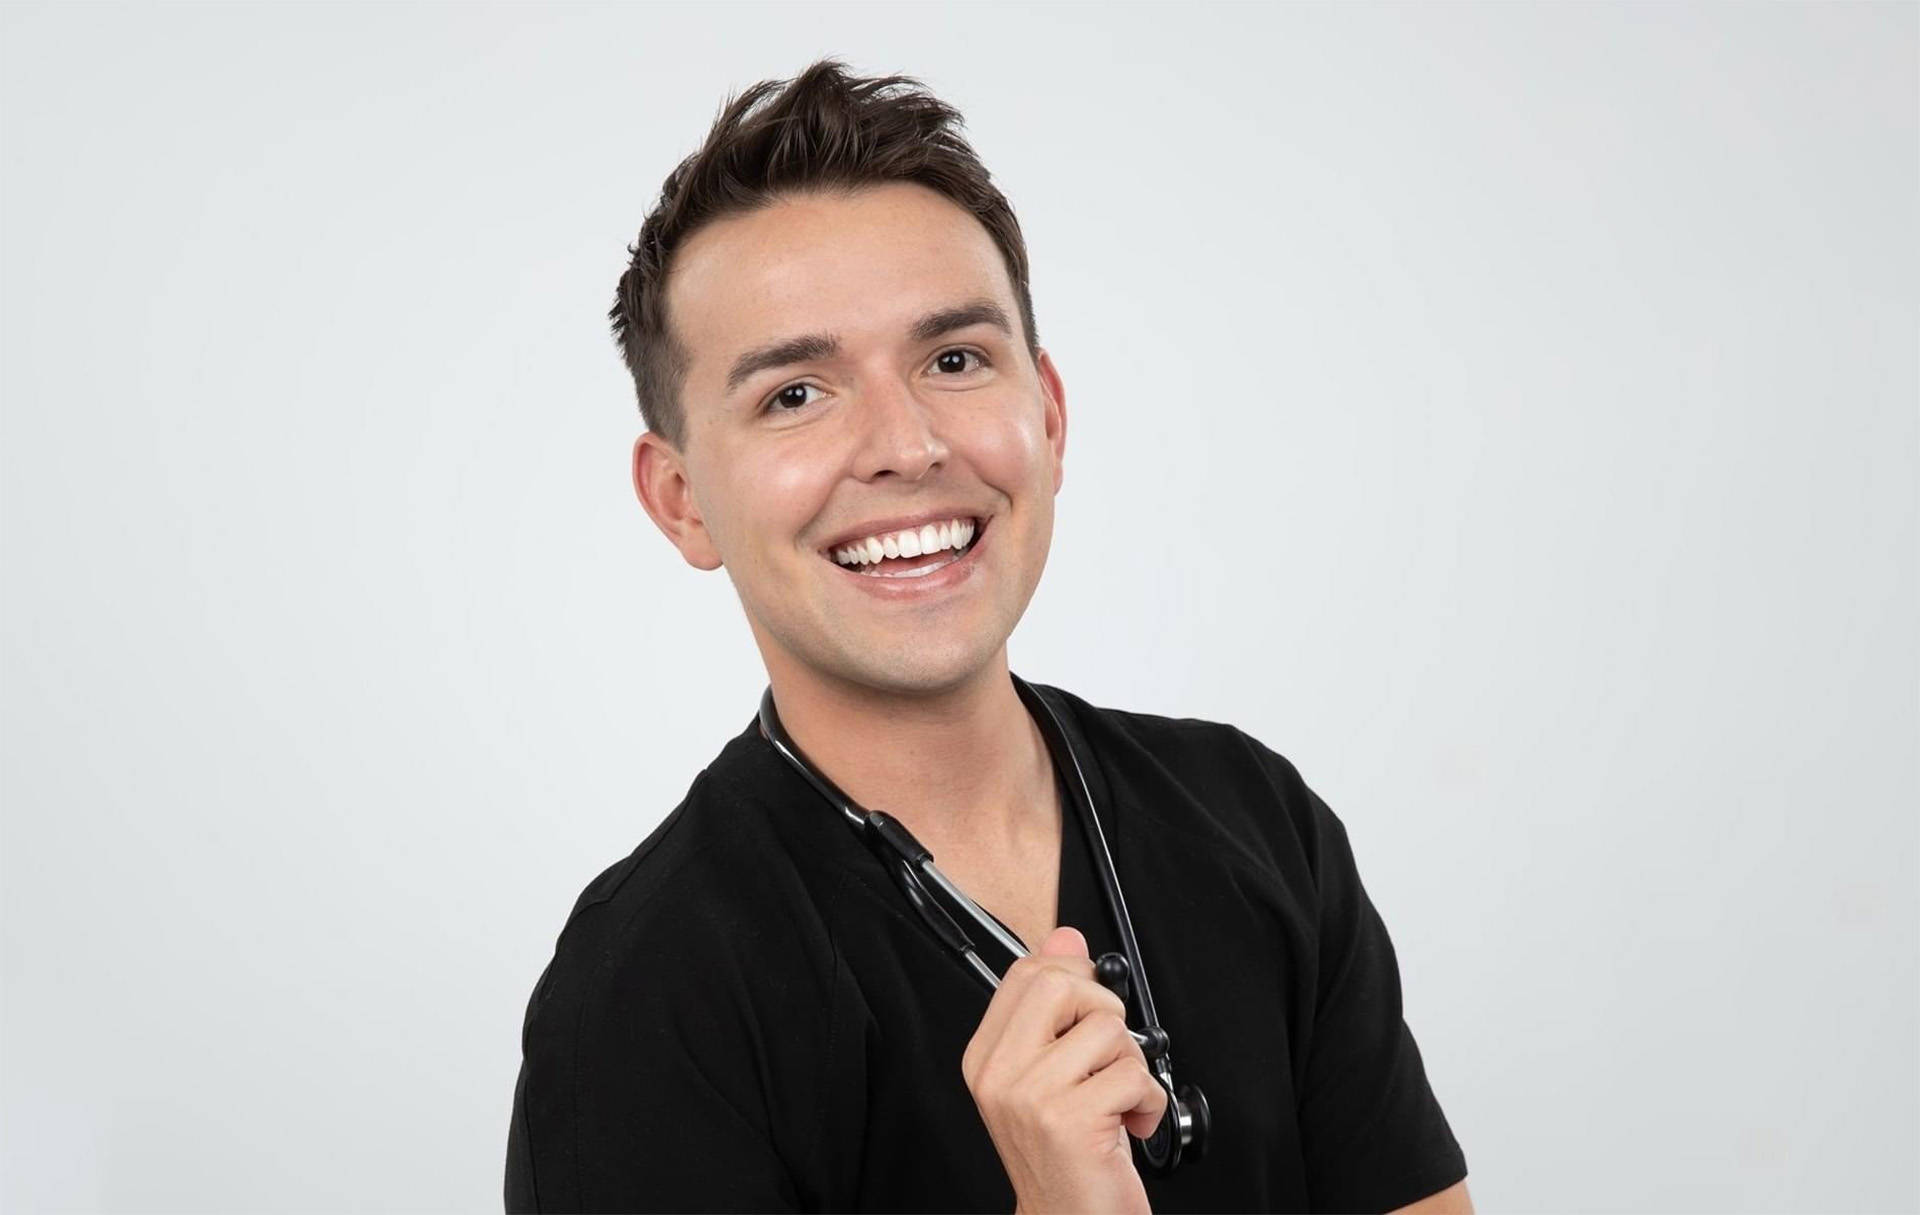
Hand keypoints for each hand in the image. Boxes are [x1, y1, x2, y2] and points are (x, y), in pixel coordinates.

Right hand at [961, 926, 1167, 1214]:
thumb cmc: (1066, 1155)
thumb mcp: (1053, 1073)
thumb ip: (1055, 1003)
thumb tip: (1065, 934)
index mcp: (987, 1056)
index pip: (1026, 972)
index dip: (1073, 973)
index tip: (1091, 1002)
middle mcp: (1000, 1073)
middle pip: (1061, 983)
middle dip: (1105, 1013)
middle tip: (1106, 1057)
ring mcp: (1030, 1095)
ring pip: (1107, 1029)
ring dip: (1132, 1067)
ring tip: (1117, 1100)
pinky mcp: (1069, 1119)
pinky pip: (1132, 1075)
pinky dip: (1149, 1102)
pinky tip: (1130, 1124)